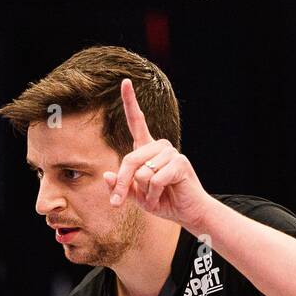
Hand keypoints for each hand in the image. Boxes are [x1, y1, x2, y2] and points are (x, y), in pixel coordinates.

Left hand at [105, 78, 210, 230]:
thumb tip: (107, 175)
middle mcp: (159, 146)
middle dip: (123, 184)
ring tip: (158, 195)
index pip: (137, 121)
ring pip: (142, 173)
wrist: (187, 213)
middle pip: (129, 159)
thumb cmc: (162, 201)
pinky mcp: (180, 163)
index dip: (130, 102)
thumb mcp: (136, 196)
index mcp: (147, 148)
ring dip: (146, 192)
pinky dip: (155, 194)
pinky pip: (155, 179)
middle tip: (119, 202)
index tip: (125, 81)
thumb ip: (121, 185)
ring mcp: (171, 152)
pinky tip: (165, 195)